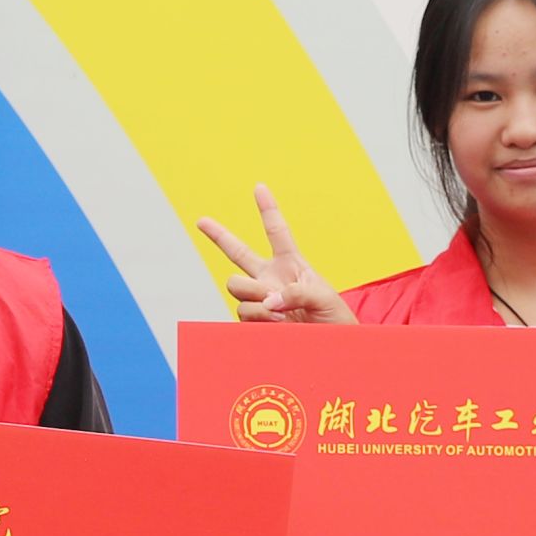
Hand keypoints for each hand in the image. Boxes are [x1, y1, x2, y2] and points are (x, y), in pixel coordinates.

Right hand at [195, 186, 351, 323]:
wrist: (330, 348)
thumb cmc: (334, 319)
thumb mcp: (323, 297)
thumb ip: (296, 292)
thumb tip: (267, 301)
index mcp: (291, 264)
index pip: (277, 232)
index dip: (268, 209)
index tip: (259, 187)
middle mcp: (270, 278)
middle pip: (237, 253)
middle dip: (218, 235)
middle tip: (201, 221)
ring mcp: (259, 299)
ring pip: (236, 286)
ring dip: (255, 296)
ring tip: (279, 313)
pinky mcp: (253, 321)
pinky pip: (241, 312)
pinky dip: (258, 317)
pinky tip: (275, 324)